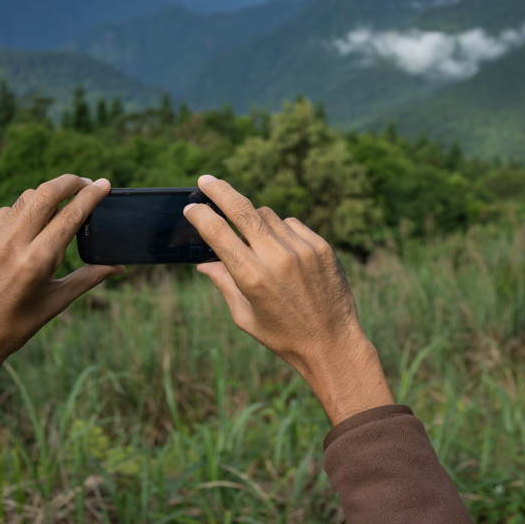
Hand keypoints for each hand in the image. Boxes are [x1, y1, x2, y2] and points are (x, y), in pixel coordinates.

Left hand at [0, 175, 124, 414]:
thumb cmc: (19, 323)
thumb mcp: (58, 300)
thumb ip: (90, 277)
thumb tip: (120, 266)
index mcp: (37, 261)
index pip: (70, 215)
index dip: (90, 196)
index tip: (103, 184)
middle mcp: (12, 244)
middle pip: (45, 193)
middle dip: (69, 182)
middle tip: (84, 183)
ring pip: (25, 199)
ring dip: (46, 198)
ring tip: (58, 208)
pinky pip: (6, 213)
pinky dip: (22, 214)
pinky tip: (29, 229)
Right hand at [183, 175, 393, 425]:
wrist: (333, 343)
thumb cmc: (283, 336)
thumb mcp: (245, 316)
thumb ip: (224, 284)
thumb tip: (203, 263)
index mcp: (252, 278)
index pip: (217, 233)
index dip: (200, 216)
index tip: (191, 208)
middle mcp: (276, 258)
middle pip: (241, 208)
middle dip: (219, 190)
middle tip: (205, 180)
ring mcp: (301, 249)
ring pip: (267, 215)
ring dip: (254, 220)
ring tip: (255, 242)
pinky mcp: (321, 246)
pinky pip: (291, 224)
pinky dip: (280, 231)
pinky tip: (283, 252)